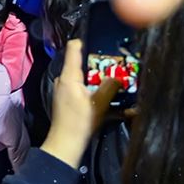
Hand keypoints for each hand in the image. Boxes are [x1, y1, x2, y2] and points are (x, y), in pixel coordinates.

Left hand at [42, 39, 120, 167]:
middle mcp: (64, 80)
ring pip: (85, 77)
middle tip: (118, 62)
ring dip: (100, 79)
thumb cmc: (80, 121)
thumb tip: (118, 77)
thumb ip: (109, 86)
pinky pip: (84, 89)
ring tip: (118, 78)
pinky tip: (110, 96)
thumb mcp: (99, 103)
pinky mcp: (69, 100)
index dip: (86, 41)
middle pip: (82, 64)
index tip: (102, 39)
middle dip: (100, 64)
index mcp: (68, 76)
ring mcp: (65, 90)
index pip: (73, 48)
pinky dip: (95, 90)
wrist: (66, 143)